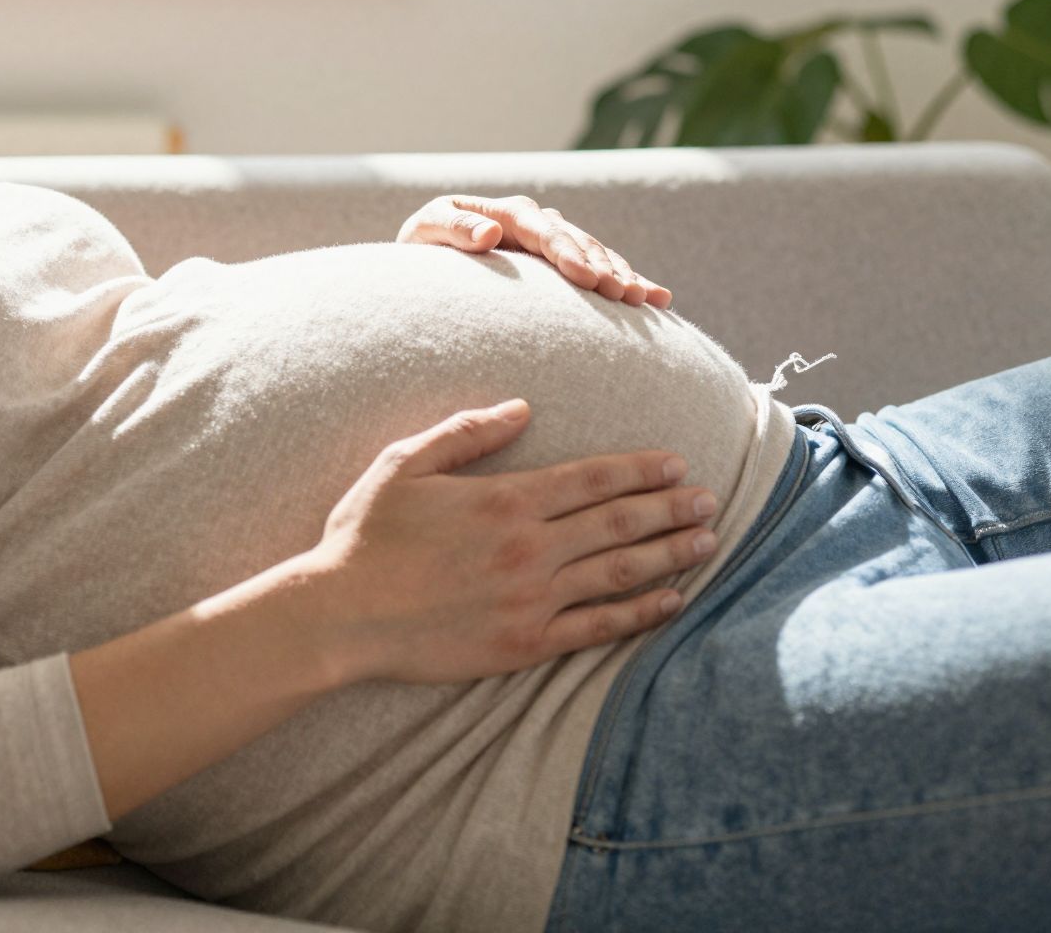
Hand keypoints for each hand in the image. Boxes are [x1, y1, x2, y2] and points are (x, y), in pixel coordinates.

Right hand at [306, 397, 719, 686]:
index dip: (642, 469)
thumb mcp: (405, 463)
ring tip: (707, 542)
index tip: (678, 464)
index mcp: (506, 499)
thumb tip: (522, 407)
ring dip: (670, 555)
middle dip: (671, 508)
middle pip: (620, 522)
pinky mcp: (524, 644)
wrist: (341, 615)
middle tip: (710, 499)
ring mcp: (532, 599)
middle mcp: (530, 548)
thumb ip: (467, 431)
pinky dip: (641, 613)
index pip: (594, 478)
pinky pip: (597, 627)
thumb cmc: (366, 534)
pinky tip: (672, 601)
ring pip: (620, 573)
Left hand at [396, 194, 672, 307]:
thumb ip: (454, 228)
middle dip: (603, 268)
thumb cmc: (422, 247)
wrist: (428, 258)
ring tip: (646, 300)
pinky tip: (660, 299)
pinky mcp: (564, 263)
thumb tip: (490, 232)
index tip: (586, 278)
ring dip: (623, 276)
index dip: (567, 253)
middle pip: (578, 243)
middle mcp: (537, 223)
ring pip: (598, 256)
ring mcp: (554, 241)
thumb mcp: (426, 232)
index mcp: (507, 213)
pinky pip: (603, 270)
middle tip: (624, 296)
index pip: (543, 231)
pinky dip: (631, 281)